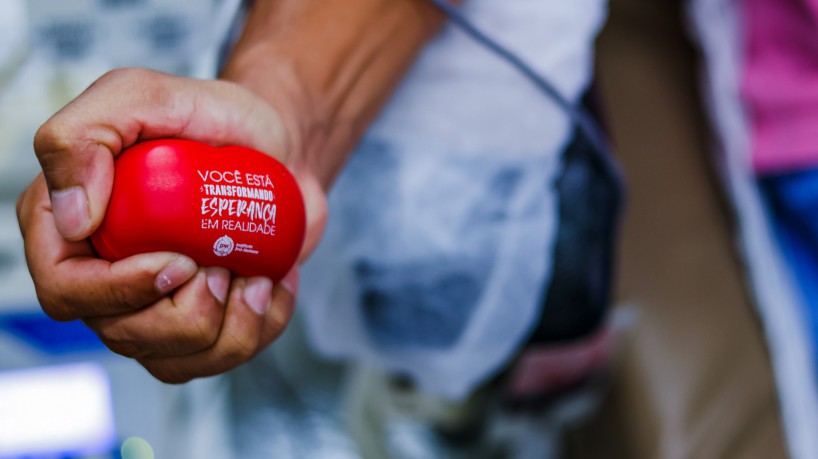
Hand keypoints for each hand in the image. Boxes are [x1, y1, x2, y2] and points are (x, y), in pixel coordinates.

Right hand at [17, 68, 326, 381]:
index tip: (180, 262)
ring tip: (254, 276)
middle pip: (122, 335)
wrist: (277, 146)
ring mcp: (150, 306)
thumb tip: (74, 217)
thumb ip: (83, 136)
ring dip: (228, 326)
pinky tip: (269, 286)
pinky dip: (257, 329)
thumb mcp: (143, 95)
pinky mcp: (199, 324)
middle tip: (225, 265)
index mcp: (69, 227)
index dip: (119, 291)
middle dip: (187, 313)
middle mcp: (102, 275)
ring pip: (172, 359)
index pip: (66, 288)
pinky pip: (218, 358)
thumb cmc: (211, 118)